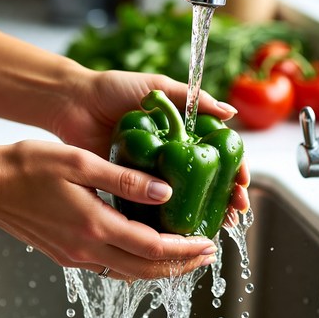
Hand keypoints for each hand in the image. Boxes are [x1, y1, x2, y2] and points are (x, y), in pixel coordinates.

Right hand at [0, 142, 216, 280]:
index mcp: (94, 225)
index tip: (207, 242)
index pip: (152, 247)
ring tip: (185, 256)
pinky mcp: (69, 254)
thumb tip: (164, 191)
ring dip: (161, 267)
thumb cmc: (30, 167)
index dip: (184, 248)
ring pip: (130, 273)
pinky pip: (112, 267)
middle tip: (207, 255)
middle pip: (146, 269)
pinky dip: (137, 264)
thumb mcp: (81, 163)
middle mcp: (87, 248)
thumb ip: (125, 179)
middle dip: (181, 265)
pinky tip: (146, 253)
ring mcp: (76, 255)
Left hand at [49, 68, 249, 211]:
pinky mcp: (130, 184)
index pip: (215, 151)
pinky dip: (168, 216)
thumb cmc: (114, 89)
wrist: (74, 103)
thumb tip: (231, 113)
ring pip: (182, 196)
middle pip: (204, 178)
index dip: (233, 167)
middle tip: (237, 210)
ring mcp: (150, 172)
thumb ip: (192, 98)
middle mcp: (168, 154)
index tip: (244, 182)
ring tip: (220, 224)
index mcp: (179, 131)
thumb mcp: (157, 88)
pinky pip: (152, 203)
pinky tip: (182, 228)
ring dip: (203, 210)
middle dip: (224, 195)